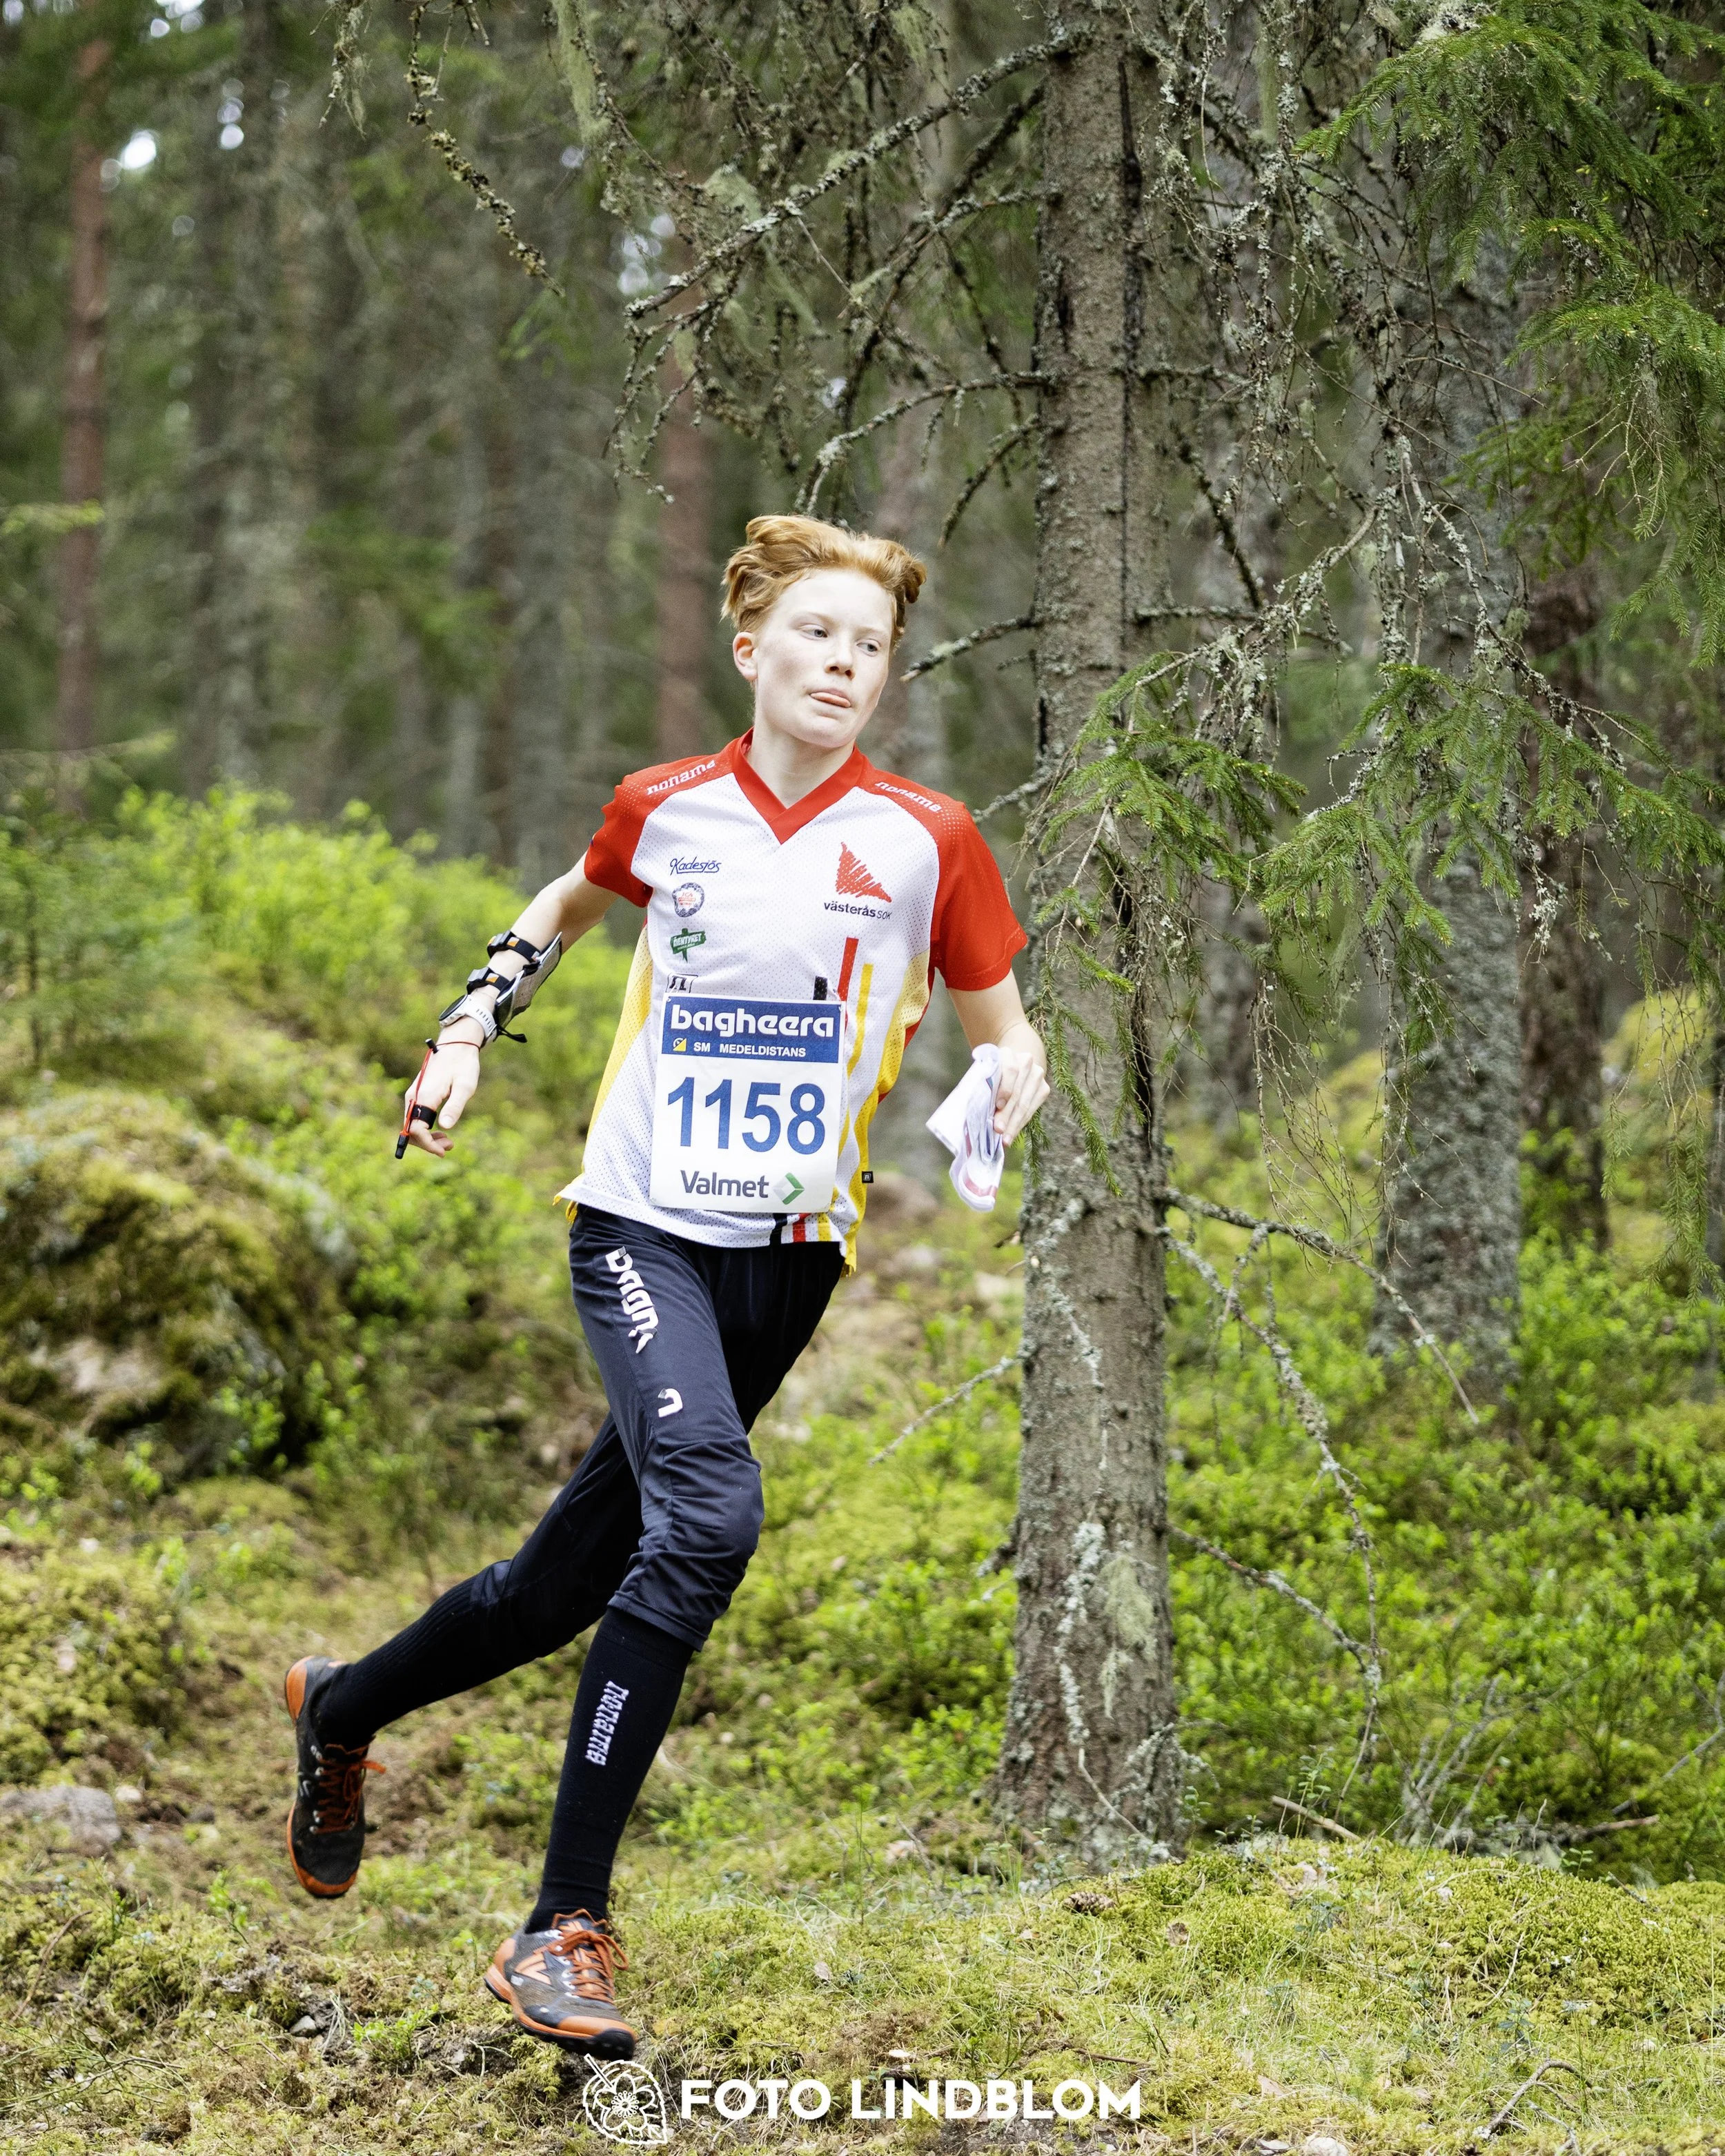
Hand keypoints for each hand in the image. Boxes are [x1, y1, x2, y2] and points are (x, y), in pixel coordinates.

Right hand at [403, 1033, 481, 1155]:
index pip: (417, 1129)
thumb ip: (455, 1106)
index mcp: (425, 1096)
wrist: (456, 1045)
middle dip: (427, 1143)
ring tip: (448, 1142)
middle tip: (449, 1147)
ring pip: (413, 1124)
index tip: (443, 1152)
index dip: (427, 1144)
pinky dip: (426, 1128)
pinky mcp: (418, 1094)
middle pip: (411, 1129)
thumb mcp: (465, 1086)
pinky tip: (442, 1131)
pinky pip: (416, 1117)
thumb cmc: (463, 1064)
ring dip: (427, 1137)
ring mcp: (414, 1095)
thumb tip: (445, 1127)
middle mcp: (414, 1096)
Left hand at [993, 1026, 1049, 1144]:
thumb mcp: (986, 1073)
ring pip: (1026, 1103)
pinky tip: (1013, 1133)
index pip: (1010, 1070)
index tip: (997, 1106)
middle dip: (1007, 1114)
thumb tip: (981, 1113)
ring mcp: (1038, 1075)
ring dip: (1014, 1123)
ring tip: (1005, 1138)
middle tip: (998, 1130)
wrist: (1016, 1062)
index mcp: (1008, 1053)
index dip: (1005, 1089)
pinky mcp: (1044, 1088)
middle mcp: (1026, 1062)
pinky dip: (1021, 1122)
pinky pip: (1032, 1109)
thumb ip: (985, 1086)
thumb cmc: (993, 1072)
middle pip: (1017, 1092)